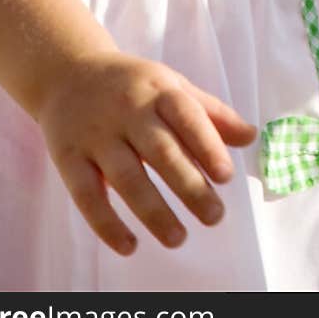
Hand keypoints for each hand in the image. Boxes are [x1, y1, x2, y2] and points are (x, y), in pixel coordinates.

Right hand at [35, 51, 257, 254]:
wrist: (67, 72)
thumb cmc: (132, 85)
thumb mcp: (171, 86)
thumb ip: (210, 113)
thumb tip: (251, 137)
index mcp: (158, 90)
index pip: (186, 116)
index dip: (207, 145)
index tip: (226, 175)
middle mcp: (127, 110)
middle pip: (160, 151)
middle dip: (189, 186)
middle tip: (214, 217)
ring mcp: (96, 134)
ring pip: (126, 176)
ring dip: (153, 211)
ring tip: (178, 238)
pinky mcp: (68, 157)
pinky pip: (86, 194)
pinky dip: (106, 223)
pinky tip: (130, 245)